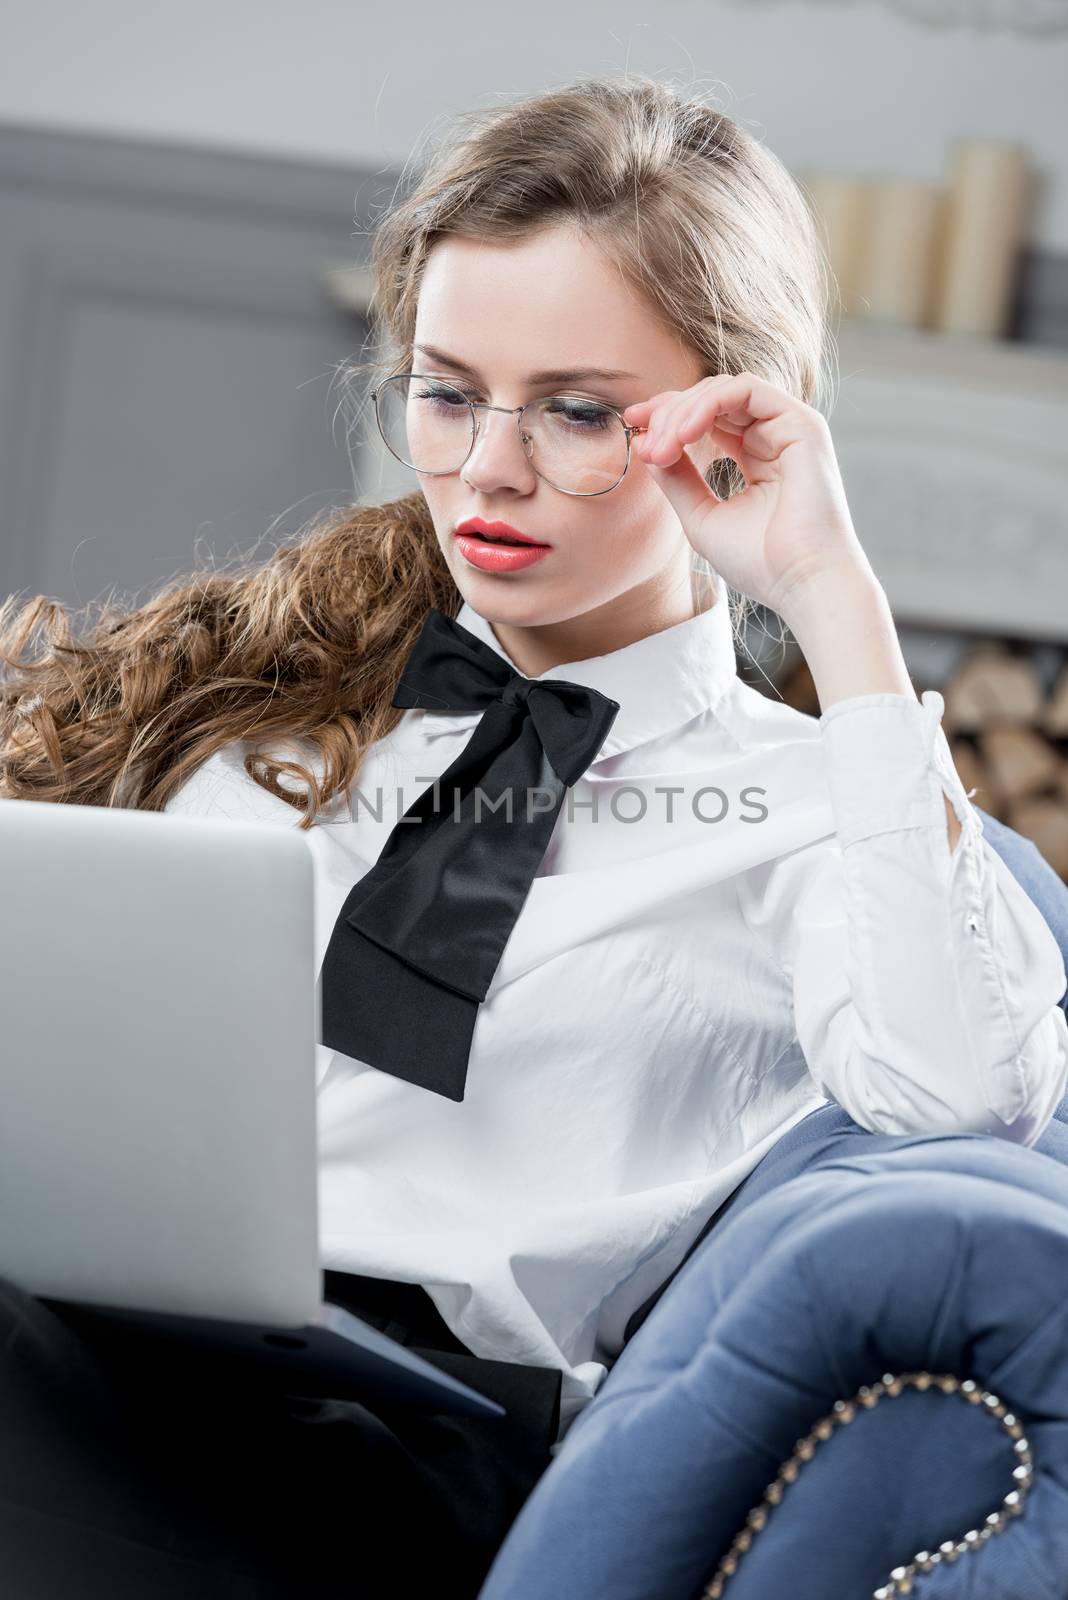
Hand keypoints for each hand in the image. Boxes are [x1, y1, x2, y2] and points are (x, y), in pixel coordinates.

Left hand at [623, 372, 872, 615]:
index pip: (707, 418)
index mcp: (756, 457)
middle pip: (711, 398)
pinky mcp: (802, 424)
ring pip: (724, 389)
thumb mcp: (702, 517)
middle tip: (645, 446)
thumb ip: (676, 480)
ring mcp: (790, 427)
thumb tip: (646, 445)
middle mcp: (774, 436)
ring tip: (661, 446)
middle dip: (668, 414)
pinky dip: (709, 405)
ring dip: (683, 411)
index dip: (667, 415)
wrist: (804, 585)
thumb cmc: (761, 563)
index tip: (632, 424)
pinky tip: (684, 434)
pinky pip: (746, 390)